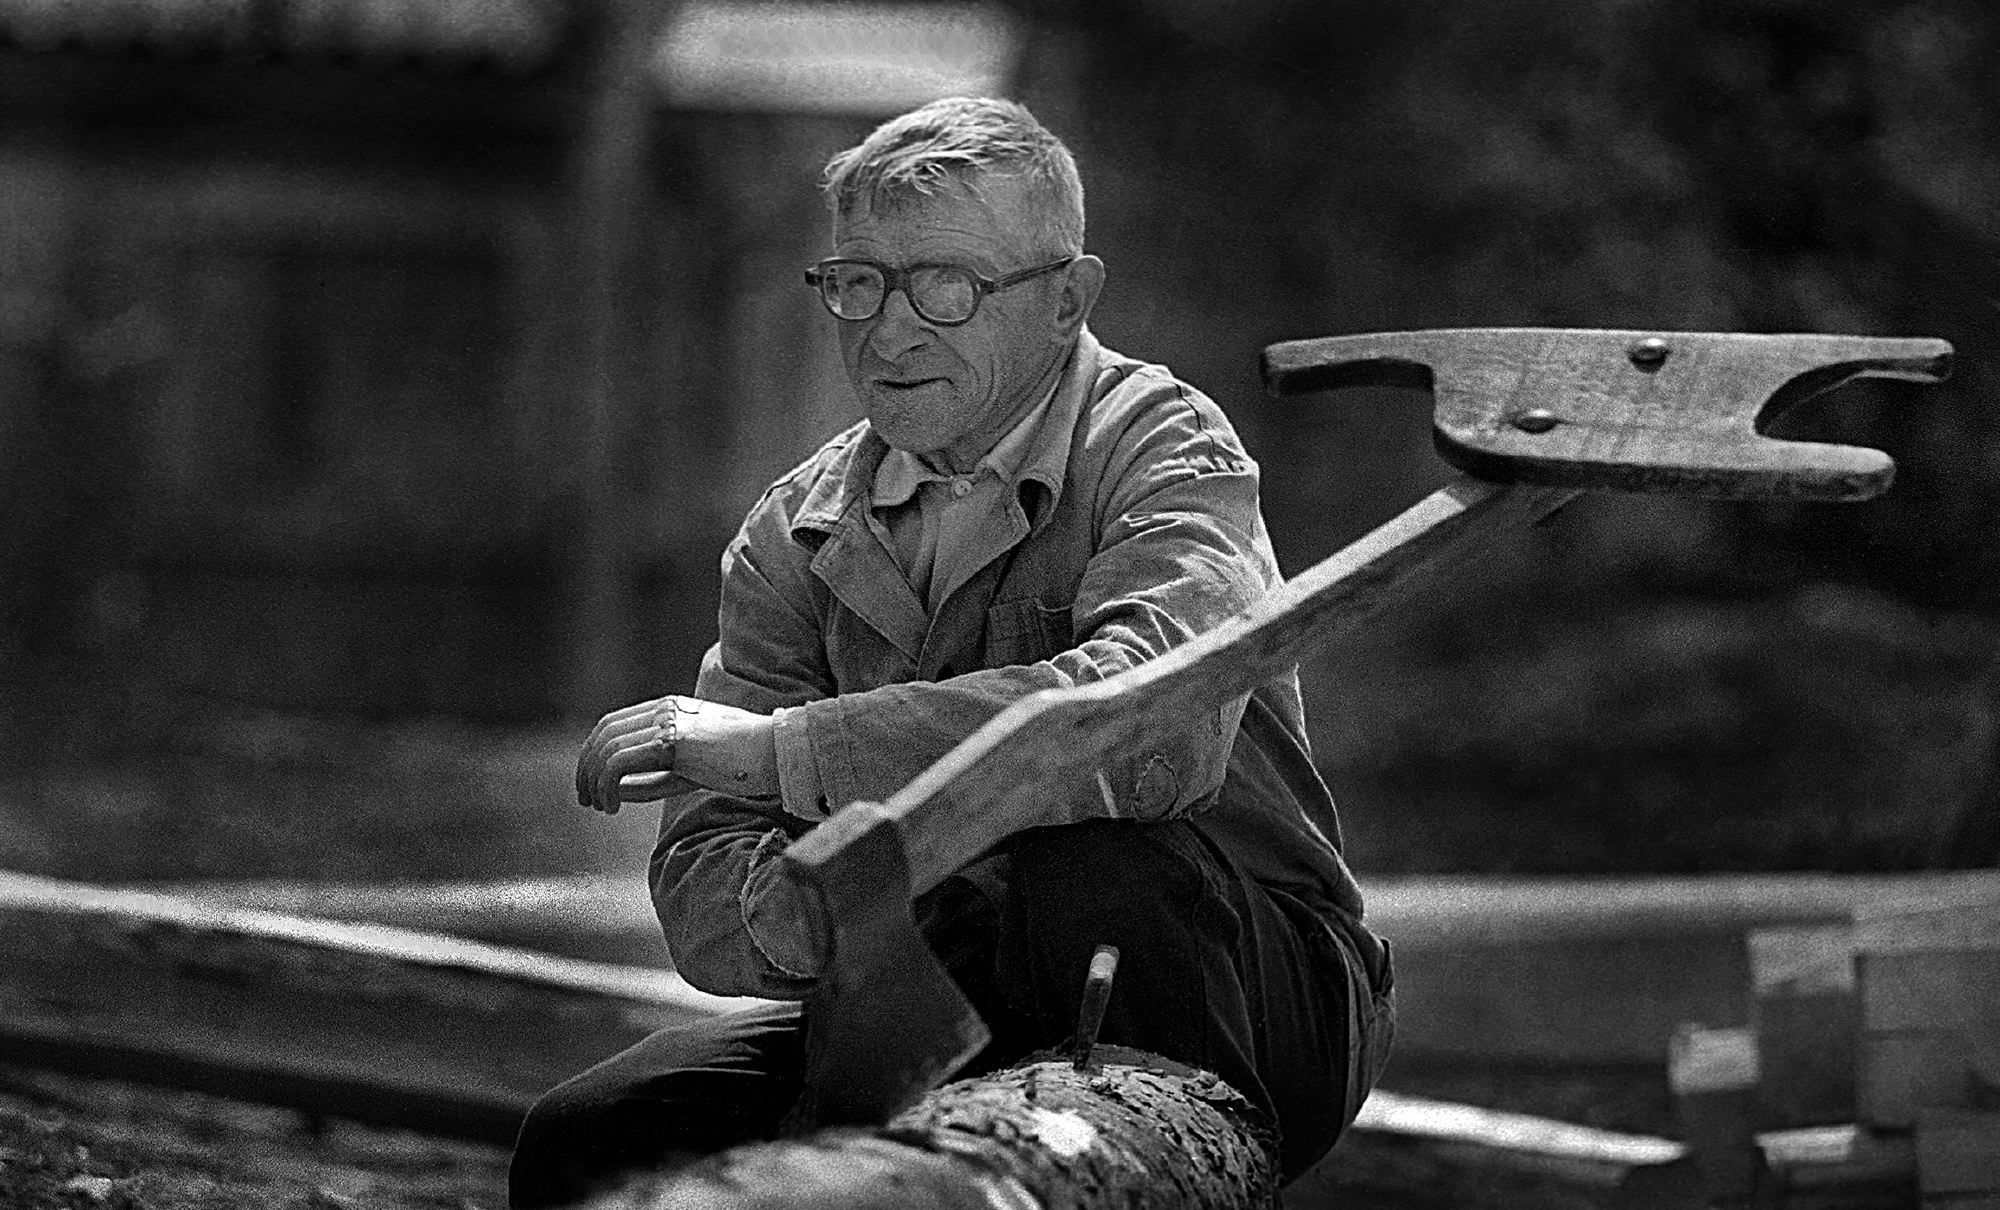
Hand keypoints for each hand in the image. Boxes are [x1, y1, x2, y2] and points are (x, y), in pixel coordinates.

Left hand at [575, 695, 778, 812]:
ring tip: (600, 807)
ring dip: (595, 782)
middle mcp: (664, 710)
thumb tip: (617, 791)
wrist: (777, 752)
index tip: (592, 785)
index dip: (594, 754)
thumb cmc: (743, 763)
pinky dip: (608, 787)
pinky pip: (619, 763)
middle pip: (604, 733)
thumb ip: (655, 775)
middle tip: (587, 800)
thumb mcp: (690, 768)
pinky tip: (613, 807)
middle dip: (587, 769)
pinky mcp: (672, 741)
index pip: (613, 724)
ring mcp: (668, 722)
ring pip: (607, 749)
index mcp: (669, 708)